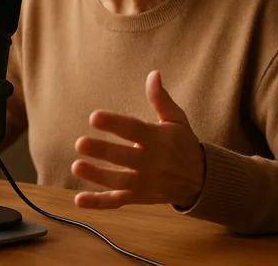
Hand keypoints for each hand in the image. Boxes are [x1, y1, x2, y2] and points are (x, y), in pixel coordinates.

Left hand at [71, 70, 204, 208]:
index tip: (94, 117)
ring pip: (119, 181)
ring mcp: (145, 183)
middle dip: (102, 151)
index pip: (133, 130)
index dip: (114, 123)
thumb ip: (161, 99)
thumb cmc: (184, 144)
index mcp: (158, 139)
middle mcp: (152, 162)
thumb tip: (153, 74)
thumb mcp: (177, 120)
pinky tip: (79, 199)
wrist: (201, 180)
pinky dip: (98, 203)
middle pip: (124, 157)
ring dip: (97, 175)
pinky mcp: (140, 198)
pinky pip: (117, 202)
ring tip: (76, 166)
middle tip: (80, 143)